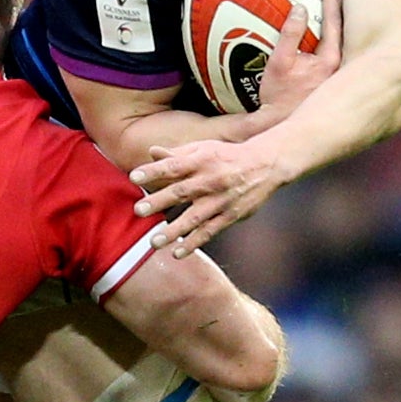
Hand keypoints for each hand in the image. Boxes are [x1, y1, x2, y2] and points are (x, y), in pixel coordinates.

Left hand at [131, 135, 292, 256]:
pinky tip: (177, 253)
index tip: (134, 177)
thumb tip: (151, 152)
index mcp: (201, 160)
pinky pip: (210, 231)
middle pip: (181, 191)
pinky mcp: (230, 216)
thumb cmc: (227, 156)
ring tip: (154, 242)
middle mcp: (210, 180)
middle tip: (138, 210)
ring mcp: (220, 200)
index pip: (173, 165)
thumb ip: (177, 154)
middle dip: (159, 201)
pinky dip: (194, 242)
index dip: (154, 171)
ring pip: (194, 217)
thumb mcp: (204, 148)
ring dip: (174, 230)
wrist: (266, 164)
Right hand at [255, 0, 341, 123]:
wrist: (280, 124)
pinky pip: (339, 54)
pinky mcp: (335, 83)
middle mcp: (341, 68)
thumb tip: (300, 9)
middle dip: (342, 12)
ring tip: (336, 11)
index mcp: (330, 60)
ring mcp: (339, 76)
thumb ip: (290, 34)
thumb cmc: (278, 96)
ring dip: (339, 26)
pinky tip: (327, 36)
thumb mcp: (279, 62)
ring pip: (344, 43)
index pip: (334, 23)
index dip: (330, 1)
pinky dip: (336, 40)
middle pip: (345, 32)